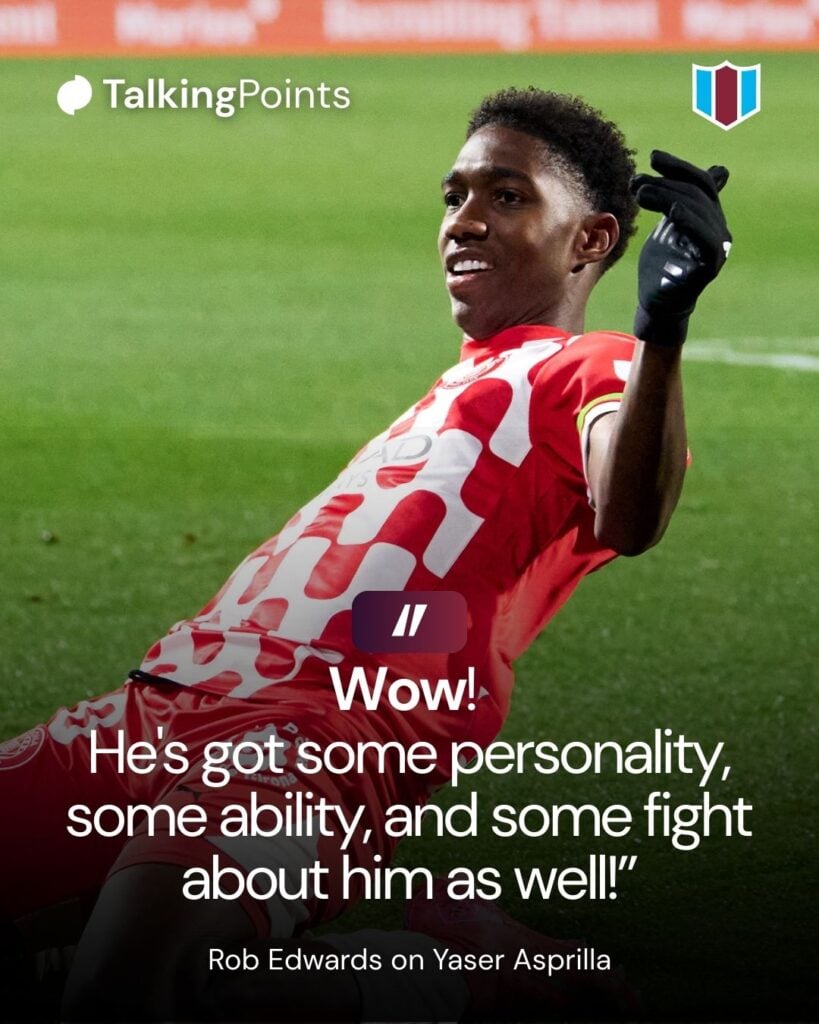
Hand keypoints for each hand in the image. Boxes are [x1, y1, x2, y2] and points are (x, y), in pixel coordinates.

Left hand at [629, 150, 731, 345]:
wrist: (657, 302)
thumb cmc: (662, 264)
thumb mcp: (670, 224)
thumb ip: (682, 199)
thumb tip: (720, 170)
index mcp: (710, 217)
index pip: (701, 182)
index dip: (678, 167)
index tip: (652, 157)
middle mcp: (719, 229)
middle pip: (696, 194)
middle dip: (664, 183)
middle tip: (635, 182)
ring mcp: (717, 248)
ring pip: (697, 211)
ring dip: (666, 196)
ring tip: (638, 193)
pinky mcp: (709, 267)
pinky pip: (706, 241)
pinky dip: (691, 223)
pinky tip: (671, 213)